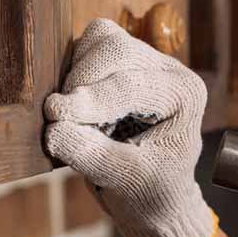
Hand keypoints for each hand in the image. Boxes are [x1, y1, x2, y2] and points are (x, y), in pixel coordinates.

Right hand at [44, 19, 215, 236]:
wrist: (153, 196)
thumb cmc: (151, 191)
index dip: (90, 100)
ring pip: (100, 40)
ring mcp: (143, 59)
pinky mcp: (117, 60)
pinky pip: (86, 47)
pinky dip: (73, 71)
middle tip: (60, 117)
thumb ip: (92, 154)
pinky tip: (78, 108)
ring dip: (77, 75)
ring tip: (78, 118)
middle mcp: (167, 69)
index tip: (56, 114)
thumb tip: (52, 130)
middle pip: (116, 49)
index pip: (132, 85)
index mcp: (184, 94)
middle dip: (82, 81)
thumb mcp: (126, 181)